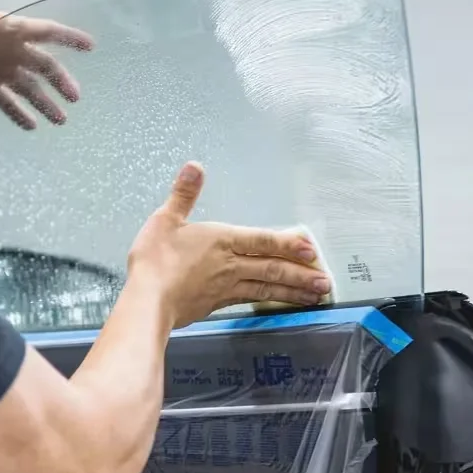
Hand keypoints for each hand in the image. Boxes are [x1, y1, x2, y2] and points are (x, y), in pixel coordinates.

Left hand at [0, 6, 92, 127]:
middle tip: (75, 98)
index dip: (67, 37)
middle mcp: (8, 50)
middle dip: (60, 80)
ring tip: (60, 121)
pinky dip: (18, 114)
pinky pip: (6, 102)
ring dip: (45, 103)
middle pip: (42, 65)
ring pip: (28, 88)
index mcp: (5, 30)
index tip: (90, 46)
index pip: (42, 31)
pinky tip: (31, 127)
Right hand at [127, 163, 332, 330]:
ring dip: (294, 291)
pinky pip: (252, 300)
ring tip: (314, 296)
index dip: (288, 244)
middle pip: (273, 269)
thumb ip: (183, 194)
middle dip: (302, 275)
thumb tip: (194, 168)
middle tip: (325, 281)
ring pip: (268, 288)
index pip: (263, 241)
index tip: (311, 250)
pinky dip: (270, 301)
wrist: (147, 302)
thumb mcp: (165, 220)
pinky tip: (279, 303)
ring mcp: (226, 287)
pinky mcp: (218, 304)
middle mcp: (231, 265)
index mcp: (222, 241)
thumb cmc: (155, 263)